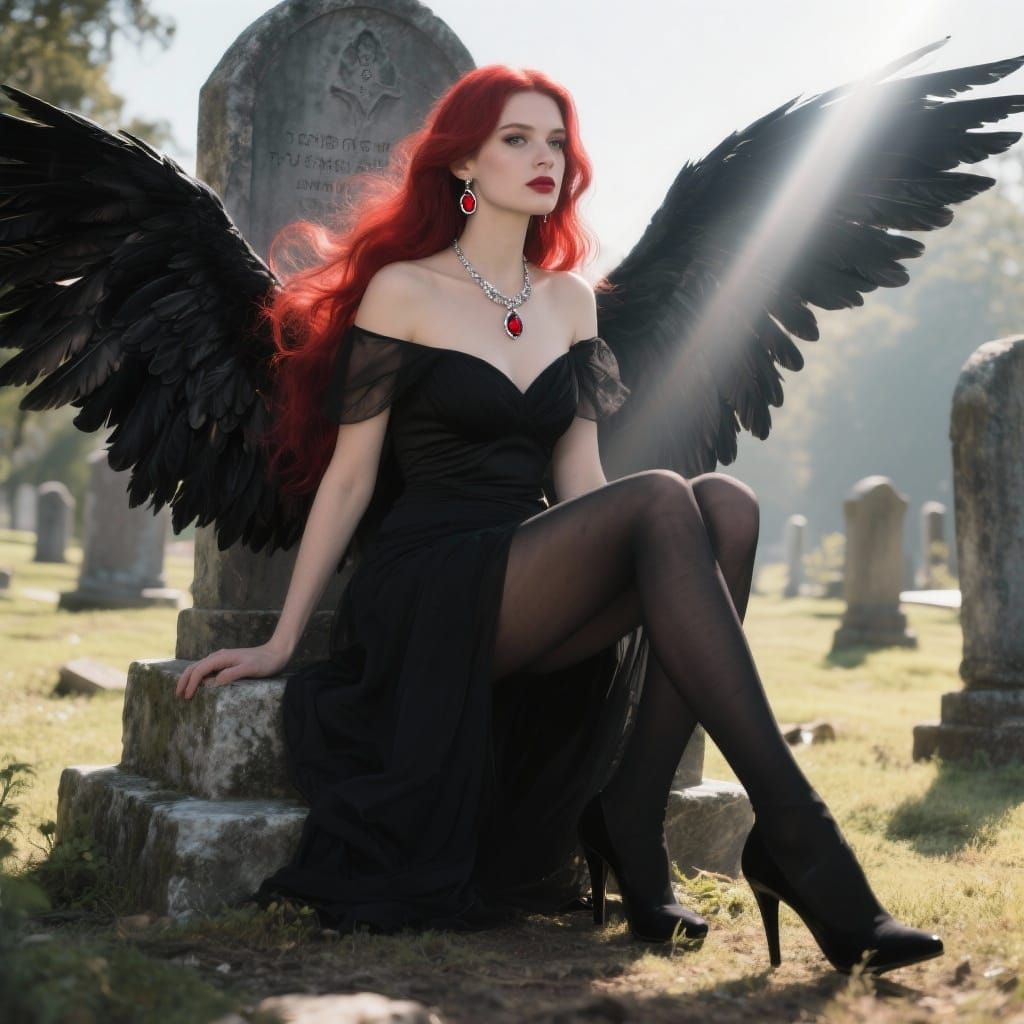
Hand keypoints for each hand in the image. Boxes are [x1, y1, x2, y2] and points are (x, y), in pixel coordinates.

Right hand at [175, 642, 290, 700]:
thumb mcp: (250, 669)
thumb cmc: (265, 662)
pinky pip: (207, 669)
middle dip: (184, 680)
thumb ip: (233, 674)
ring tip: (184, 692)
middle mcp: (219, 656)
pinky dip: (198, 677)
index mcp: (221, 657)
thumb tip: (214, 682)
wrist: (276, 653)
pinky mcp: (226, 663)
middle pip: (195, 667)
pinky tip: (199, 685)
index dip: (191, 683)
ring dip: (189, 678)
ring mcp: (222, 659)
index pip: (200, 670)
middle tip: (178, 696)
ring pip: (199, 667)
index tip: (187, 697)